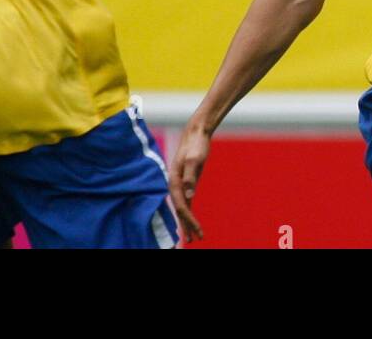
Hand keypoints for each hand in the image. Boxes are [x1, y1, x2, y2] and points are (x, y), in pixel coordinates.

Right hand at [169, 117, 211, 242]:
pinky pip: (187, 201)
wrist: (196, 133)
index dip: (189, 221)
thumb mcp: (195, 160)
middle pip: (181, 210)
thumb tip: (189, 194)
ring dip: (187, 222)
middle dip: (187, 226)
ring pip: (183, 207)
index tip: (197, 232)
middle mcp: (175, 185)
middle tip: (195, 239)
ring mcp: (181, 184)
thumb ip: (191, 177)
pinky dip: (189, 212)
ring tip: (193, 237)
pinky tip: (191, 221)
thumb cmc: (196, 145)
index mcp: (174, 181)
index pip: (182, 206)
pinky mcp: (187, 182)